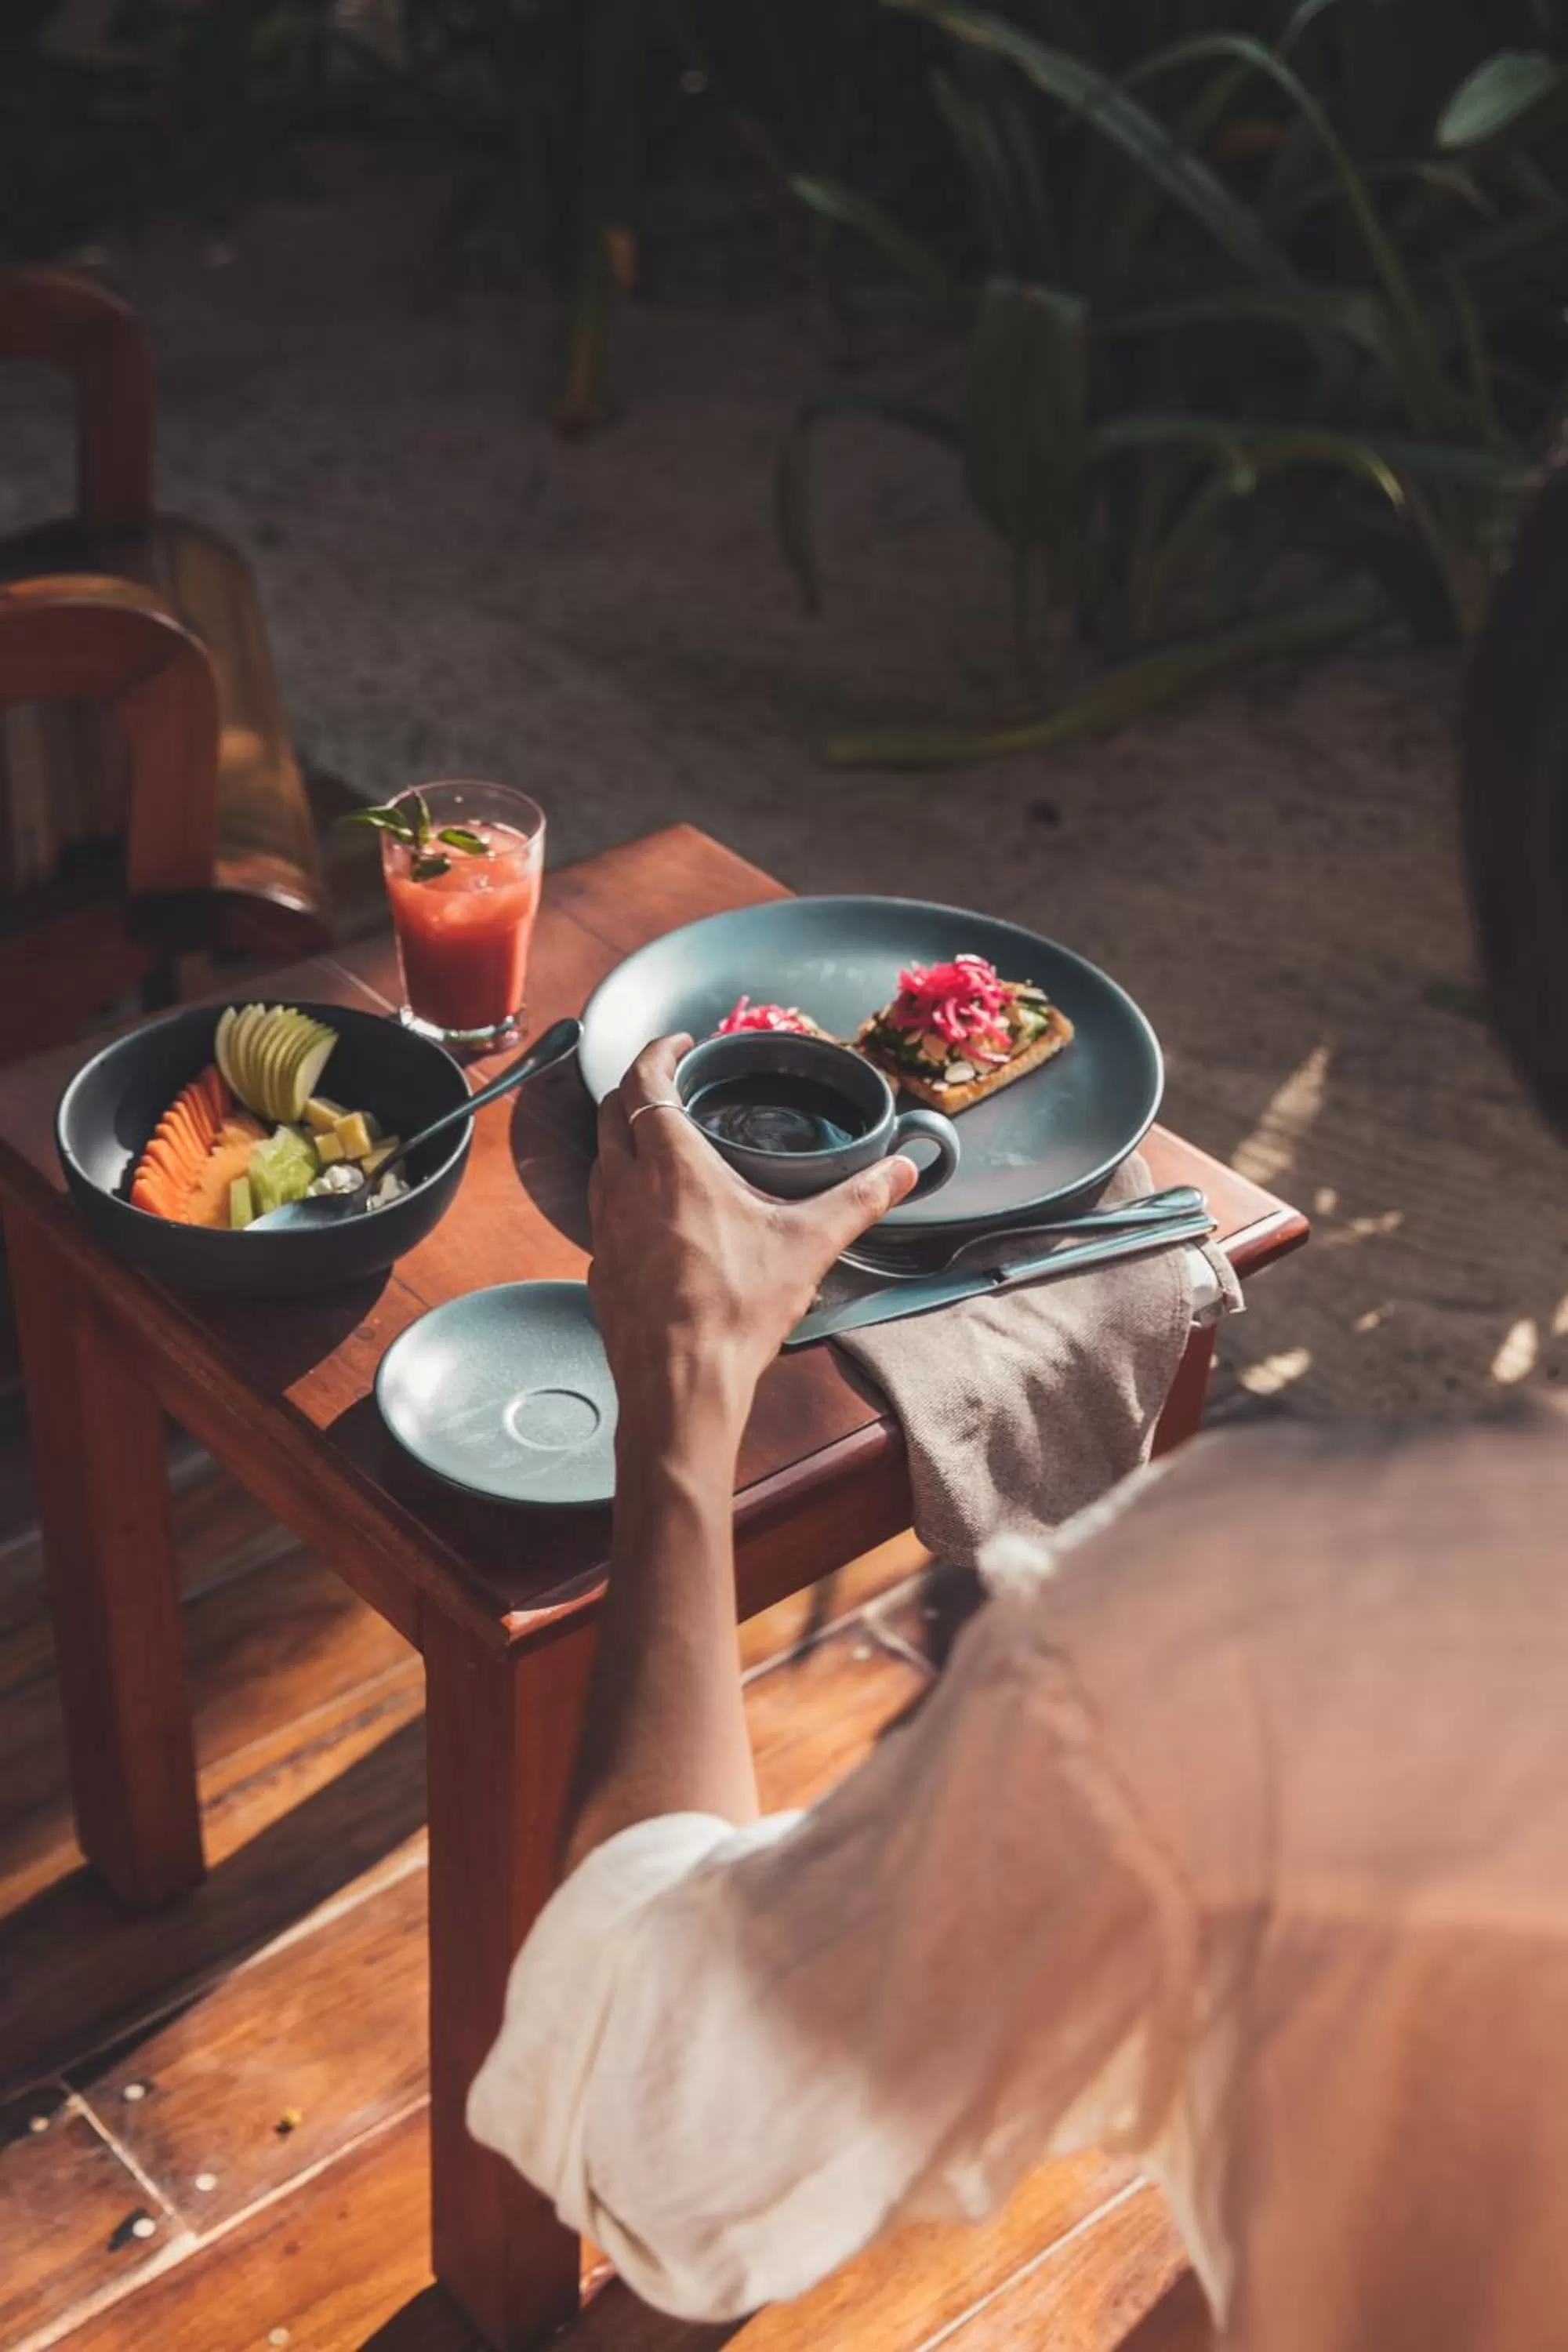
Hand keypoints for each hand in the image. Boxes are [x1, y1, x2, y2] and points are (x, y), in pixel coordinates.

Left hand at [589, 1034, 917, 1444]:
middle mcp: (626, 1187)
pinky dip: (621, 1196)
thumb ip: (858, 1200)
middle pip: (613, 1113)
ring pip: (601, 1162)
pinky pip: (603, 1215)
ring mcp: (605, 1230)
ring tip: (660, 1144)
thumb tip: (901, 1170)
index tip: (679, 1045)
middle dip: (638, 1090)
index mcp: (671, 1165)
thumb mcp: (809, 1246)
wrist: (680, 1386)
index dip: (659, 1052)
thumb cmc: (734, 1312)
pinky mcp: (600, 1269)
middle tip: (670, 1085)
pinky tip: (653, 1217)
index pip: (646, 1082)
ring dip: (624, 1140)